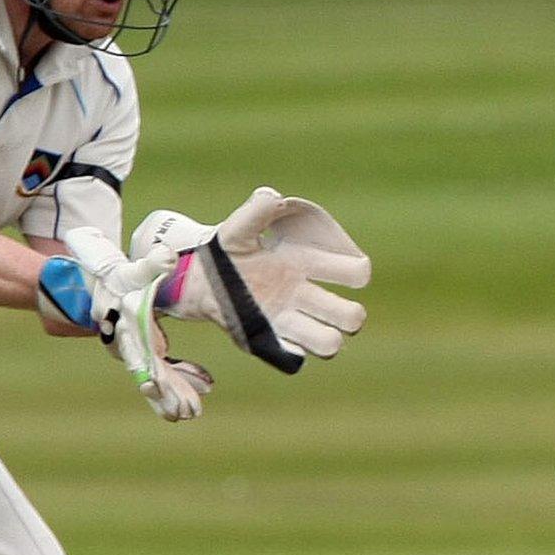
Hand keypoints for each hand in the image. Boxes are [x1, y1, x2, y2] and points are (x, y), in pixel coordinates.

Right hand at [38, 229, 214, 420]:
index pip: (140, 352)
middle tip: (186, 412)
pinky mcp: (146, 352)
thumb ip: (151, 265)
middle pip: (148, 372)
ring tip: (192, 412)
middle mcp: (129, 345)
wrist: (100, 286)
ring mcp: (137, 352)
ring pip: (157, 376)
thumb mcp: (133, 271)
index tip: (156, 385)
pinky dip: (182, 378)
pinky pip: (164, 369)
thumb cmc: (119, 278)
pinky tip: (204, 384)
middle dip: (166, 392)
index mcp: (125, 327)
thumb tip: (167, 257)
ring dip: (174, 393)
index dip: (150, 367)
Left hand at [130, 187, 370, 374]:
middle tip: (323, 306)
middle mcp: (304, 296)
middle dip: (349, 315)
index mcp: (306, 264)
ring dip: (325, 339)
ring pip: (330, 342)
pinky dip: (291, 352)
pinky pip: (293, 358)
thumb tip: (272, 197)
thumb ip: (256, 211)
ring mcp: (288, 320)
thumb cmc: (226, 249)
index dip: (356, 273)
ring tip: (301, 326)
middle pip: (353, 316)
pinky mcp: (269, 341)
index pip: (356, 272)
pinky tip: (272, 335)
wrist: (197, 278)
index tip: (340, 271)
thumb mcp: (238, 228)